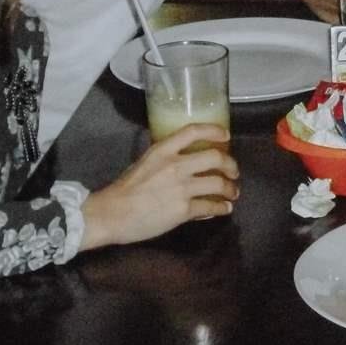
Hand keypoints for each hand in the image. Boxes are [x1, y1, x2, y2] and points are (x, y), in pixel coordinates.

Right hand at [81, 125, 238, 249]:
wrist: (112, 214)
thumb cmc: (125, 189)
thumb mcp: (145, 162)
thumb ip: (166, 159)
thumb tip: (186, 160)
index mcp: (163, 150)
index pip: (194, 131)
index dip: (214, 130)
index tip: (226, 135)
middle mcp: (175, 165)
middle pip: (215, 157)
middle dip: (231, 164)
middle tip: (234, 171)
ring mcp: (181, 187)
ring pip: (218, 183)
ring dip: (230, 188)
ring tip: (232, 193)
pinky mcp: (183, 209)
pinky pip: (210, 207)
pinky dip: (221, 208)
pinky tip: (224, 209)